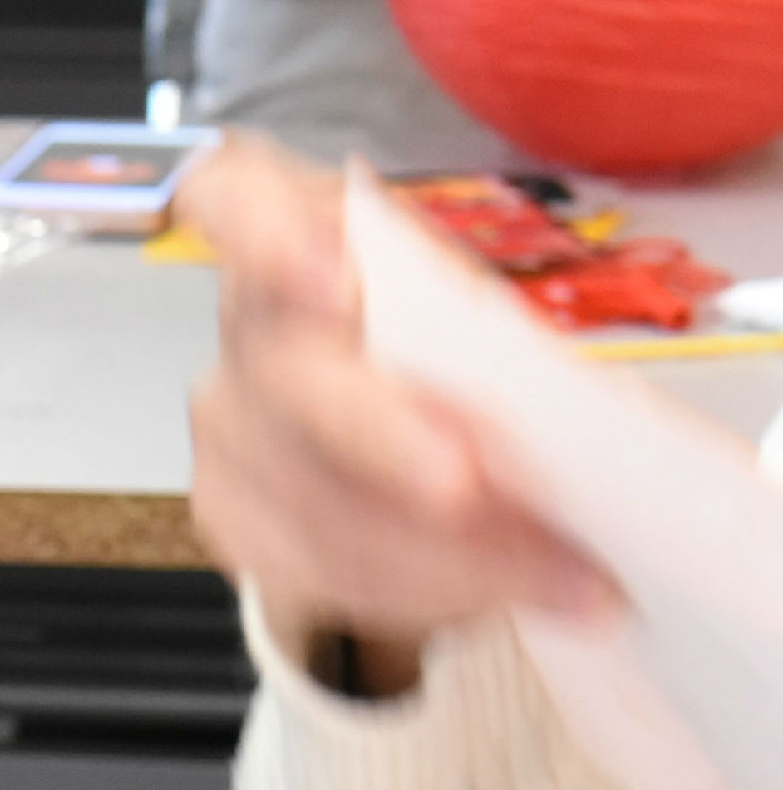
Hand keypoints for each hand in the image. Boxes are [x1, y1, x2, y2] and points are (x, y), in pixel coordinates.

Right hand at [181, 135, 616, 689]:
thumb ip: (493, 335)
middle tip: (468, 486)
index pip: (237, 199)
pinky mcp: (231, 514)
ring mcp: (228, 422)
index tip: (326, 276)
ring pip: (309, 499)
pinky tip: (504, 591)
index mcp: (305, 230)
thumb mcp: (486, 311)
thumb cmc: (450, 347)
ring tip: (562, 569)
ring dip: (443, 547)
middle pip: (285, 377)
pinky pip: (316, 570)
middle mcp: (250, 322)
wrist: (398, 433)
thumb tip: (561, 418)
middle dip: (379, 436)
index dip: (266, 235)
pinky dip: (422, 591)